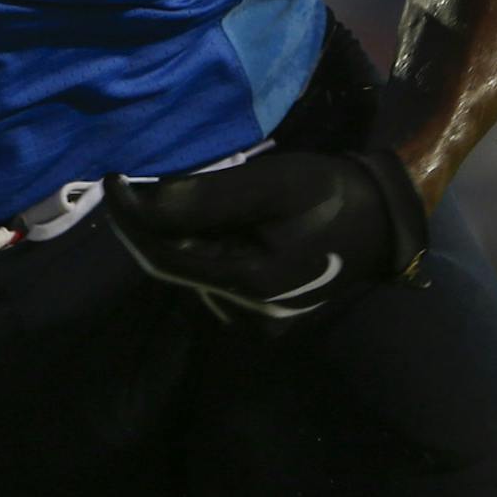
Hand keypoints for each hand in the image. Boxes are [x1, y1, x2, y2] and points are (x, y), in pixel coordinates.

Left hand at [104, 149, 428, 330]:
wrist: (385, 221)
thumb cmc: (329, 194)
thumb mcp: (268, 184)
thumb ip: (205, 198)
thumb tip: (142, 201)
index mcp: (251, 287)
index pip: (163, 257)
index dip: (129, 218)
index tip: (111, 176)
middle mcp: (250, 316)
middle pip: (176, 266)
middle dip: (150, 223)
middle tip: (134, 177)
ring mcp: (260, 320)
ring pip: (194, 270)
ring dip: (179, 232)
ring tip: (186, 191)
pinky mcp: (267, 313)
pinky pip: (216, 276)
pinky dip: (203, 245)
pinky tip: (218, 218)